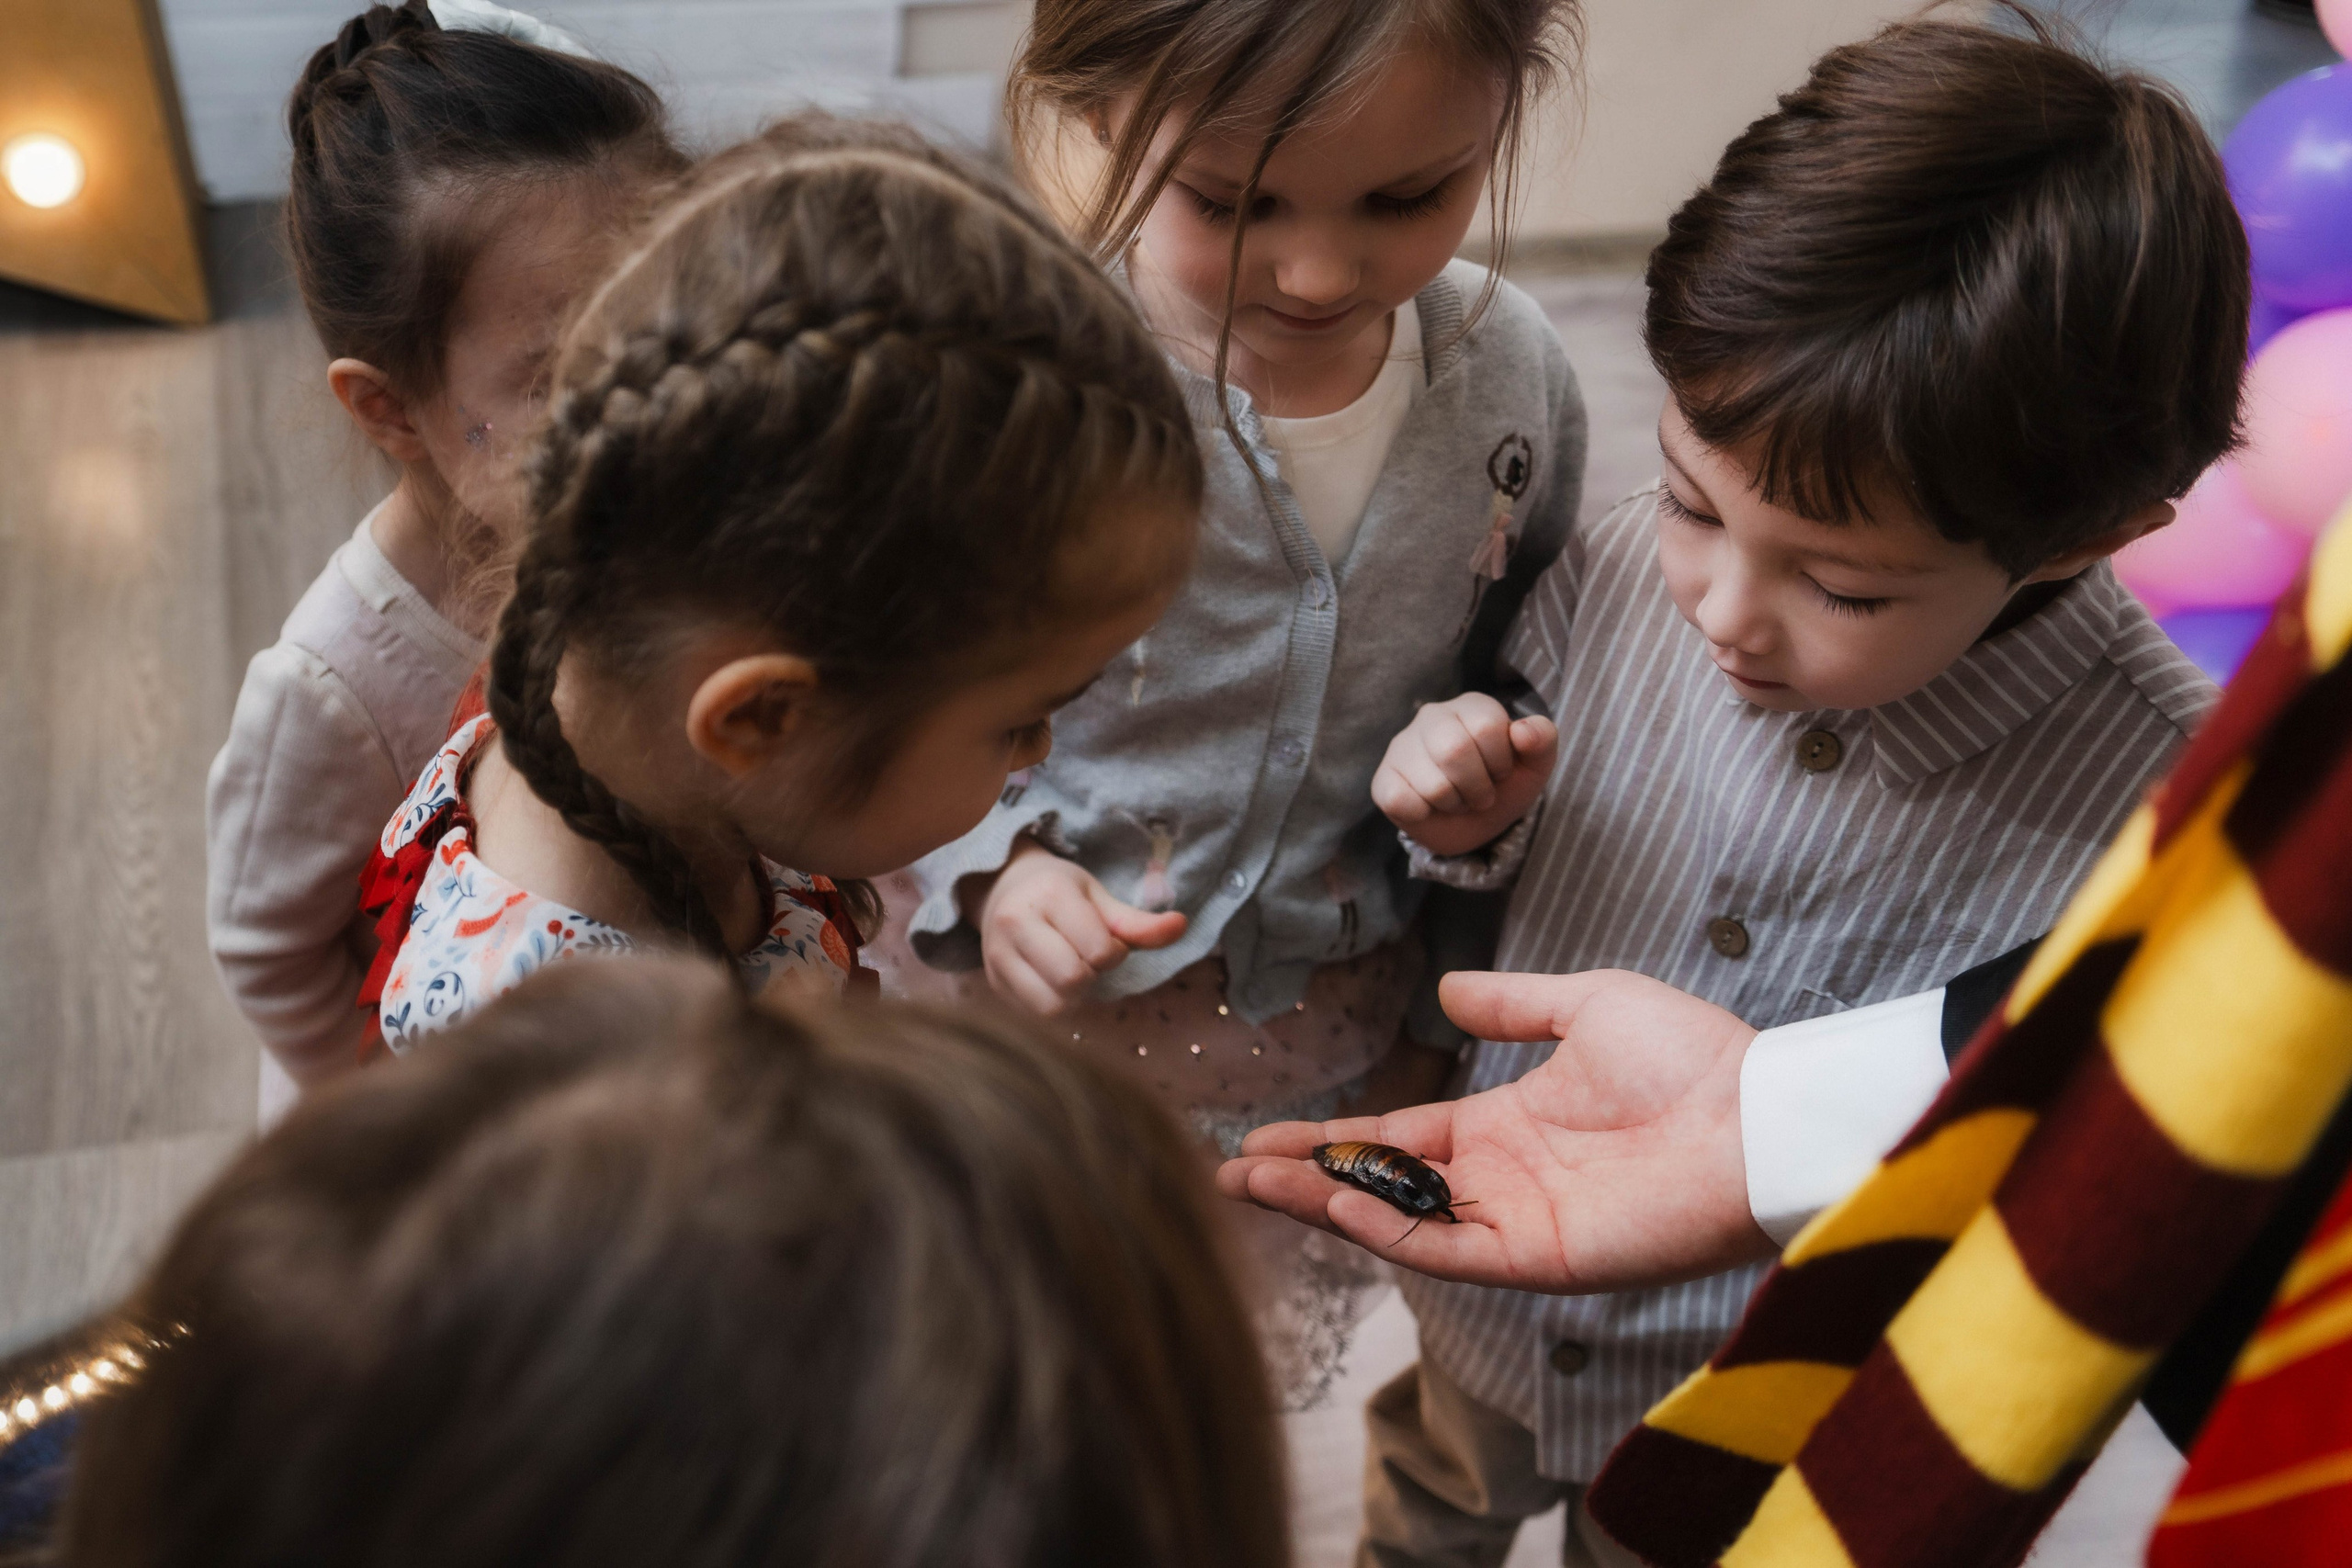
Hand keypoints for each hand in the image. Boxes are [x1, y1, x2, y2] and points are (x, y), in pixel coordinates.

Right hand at [978, 839, 1187, 1015]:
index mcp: (1049, 894)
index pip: (1098, 950)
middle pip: (1072, 980)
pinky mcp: (993, 982)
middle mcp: (1015, 923)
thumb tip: (1182, 926)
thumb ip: (1138, 922)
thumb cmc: (1059, 893)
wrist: (1003, 889)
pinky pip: (1035, 1014)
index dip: (1113, 953)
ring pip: (1051, 1005)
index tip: (1105, 939)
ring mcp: (997, 955)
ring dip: (1074, 996)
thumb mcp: (1099, 899)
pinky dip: (1055, 1004)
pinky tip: (1053, 981)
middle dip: (1092, 974)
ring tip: (1070, 969)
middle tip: (1086, 956)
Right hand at [1216, 969, 1775, 1293]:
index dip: (1329, 1137)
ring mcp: (1517, 1224)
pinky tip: (1332, 1199)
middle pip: (1380, 1186)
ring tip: (1253, 1185)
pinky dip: (1387, 1231)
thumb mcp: (1588, 1005)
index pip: (1397, 1137)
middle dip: (1301, 1179)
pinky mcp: (1542, 1257)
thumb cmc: (1693, 1057)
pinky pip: (1448, 1250)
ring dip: (1324, 1203)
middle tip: (1227, 1174)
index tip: (1261, 1135)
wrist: (1760, 1114)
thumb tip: (1447, 993)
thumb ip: (1513, 1005)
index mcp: (1507, 1126)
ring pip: (1398, 1223)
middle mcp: (1501, 1182)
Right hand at [1372, 694, 1558, 858]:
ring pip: (1433, 784)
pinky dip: (1425, 814)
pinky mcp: (1383, 780)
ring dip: (1455, 804)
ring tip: (1456, 799)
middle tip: (1480, 794)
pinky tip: (1429, 806)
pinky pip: (1402, 801)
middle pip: (1453, 750)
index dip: (1500, 761)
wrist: (1475, 824)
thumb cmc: (1502, 785)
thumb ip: (1542, 740)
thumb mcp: (1534, 765)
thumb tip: (1523, 732)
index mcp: (1471, 706)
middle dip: (1477, 787)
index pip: (1487, 726)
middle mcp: (1432, 717)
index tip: (1499, 772)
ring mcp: (1402, 747)